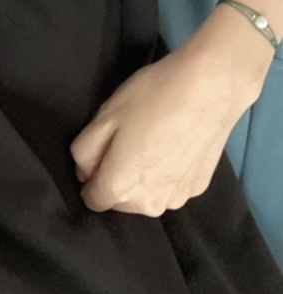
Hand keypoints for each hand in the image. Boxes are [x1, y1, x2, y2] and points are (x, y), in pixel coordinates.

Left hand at [70, 11, 271, 216]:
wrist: (209, 89)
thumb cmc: (150, 98)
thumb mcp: (104, 116)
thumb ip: (85, 151)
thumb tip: (84, 172)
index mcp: (121, 188)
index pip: (93, 199)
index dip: (90, 175)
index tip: (99, 151)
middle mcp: (149, 204)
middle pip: (120, 200)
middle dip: (116, 176)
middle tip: (126, 138)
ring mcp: (177, 199)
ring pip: (146, 195)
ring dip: (142, 177)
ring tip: (151, 139)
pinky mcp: (198, 188)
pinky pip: (169, 187)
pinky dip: (165, 173)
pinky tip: (173, 143)